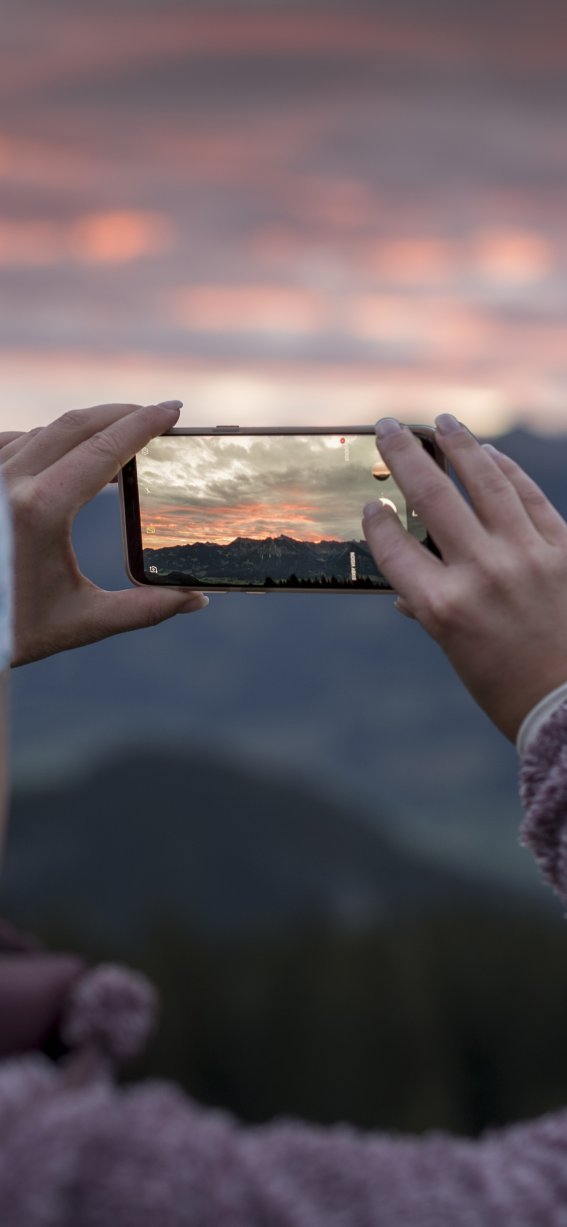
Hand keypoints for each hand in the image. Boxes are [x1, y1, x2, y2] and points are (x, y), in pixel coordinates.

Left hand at [0, 403, 207, 666]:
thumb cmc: (14, 631)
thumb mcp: (82, 621)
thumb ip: (144, 609)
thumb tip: (197, 599)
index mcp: (40, 509)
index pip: (103, 449)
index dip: (143, 424)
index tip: (173, 410)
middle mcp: (9, 482)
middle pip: (76, 425)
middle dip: (121, 414)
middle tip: (158, 415)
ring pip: (44, 432)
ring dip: (86, 429)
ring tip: (120, 436)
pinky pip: (15, 443)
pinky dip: (47, 440)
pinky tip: (68, 452)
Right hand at [362, 414, 566, 740]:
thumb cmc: (507, 688)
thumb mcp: (455, 651)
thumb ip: (430, 607)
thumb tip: (407, 589)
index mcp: (442, 607)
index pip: (395, 547)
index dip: (377, 522)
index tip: (371, 504)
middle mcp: (481, 574)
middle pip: (431, 496)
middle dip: (404, 454)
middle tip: (388, 427)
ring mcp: (526, 557)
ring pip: (486, 481)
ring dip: (460, 445)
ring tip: (443, 422)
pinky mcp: (563, 550)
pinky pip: (530, 497)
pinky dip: (508, 471)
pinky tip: (490, 454)